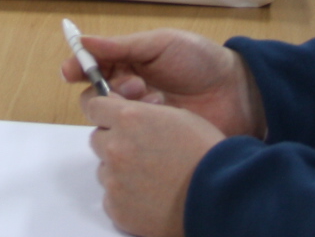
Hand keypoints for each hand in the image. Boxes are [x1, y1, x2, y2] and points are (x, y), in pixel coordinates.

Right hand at [60, 29, 262, 138]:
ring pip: (113, 118)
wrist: (239, 93)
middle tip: (133, 84)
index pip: (94, 67)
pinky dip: (140, 126)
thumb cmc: (201, 61)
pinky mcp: (154, 141)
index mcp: (131, 63)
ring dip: (126, 107)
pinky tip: (161, 115)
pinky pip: (133, 137)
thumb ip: (123, 45)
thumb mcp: (162, 43)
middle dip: (107, 90)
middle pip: (98, 96)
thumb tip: (83, 41)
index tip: (71, 71)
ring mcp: (143, 118)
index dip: (79, 68)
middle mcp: (132, 92)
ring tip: (152, 99)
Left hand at [86, 95, 223, 236]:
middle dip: (114, 142)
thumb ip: (143, 112)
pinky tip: (151, 197)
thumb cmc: (206, 153)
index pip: (95, 106)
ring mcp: (114, 180)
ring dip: (120, 171)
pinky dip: (125, 198)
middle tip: (141, 152)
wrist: (219, 197)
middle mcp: (116, 146)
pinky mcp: (117, 208)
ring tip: (152, 177)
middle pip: (97, 139)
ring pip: (104, 170)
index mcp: (129, 118)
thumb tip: (123, 109)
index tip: (115, 119)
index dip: (106, 112)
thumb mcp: (177, 116)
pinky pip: (111, 198)